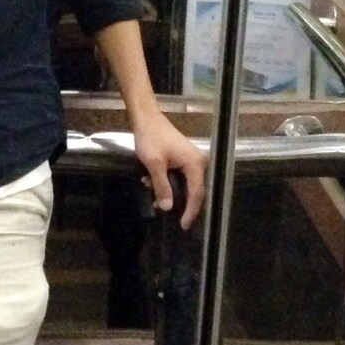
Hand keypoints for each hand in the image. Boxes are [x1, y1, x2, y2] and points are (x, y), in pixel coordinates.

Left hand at [134, 112, 206, 229]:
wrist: (146, 118)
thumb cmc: (151, 138)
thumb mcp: (154, 164)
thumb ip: (162, 186)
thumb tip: (168, 207)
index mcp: (195, 163)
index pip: (197, 193)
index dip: (190, 211)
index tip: (183, 226)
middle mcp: (198, 162)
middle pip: (193, 190)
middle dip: (178, 202)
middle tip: (166, 213)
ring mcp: (191, 159)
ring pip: (183, 184)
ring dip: (167, 190)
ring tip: (150, 191)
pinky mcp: (183, 158)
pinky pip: (178, 176)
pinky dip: (166, 181)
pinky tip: (149, 179)